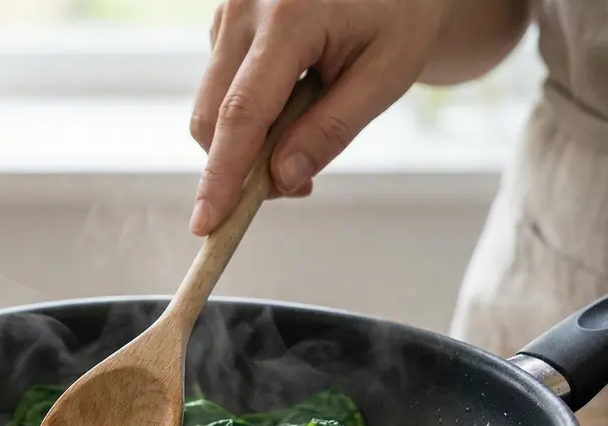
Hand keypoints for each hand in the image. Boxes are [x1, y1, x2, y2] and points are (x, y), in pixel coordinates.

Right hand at [188, 0, 451, 234]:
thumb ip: (332, 129)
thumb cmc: (399, 15)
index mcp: (289, 16)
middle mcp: (245, 9)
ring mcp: (228, 13)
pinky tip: (291, 103)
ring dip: (246, 143)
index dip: (222, 174)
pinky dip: (247, 116)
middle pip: (213, 116)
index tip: (207, 223)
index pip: (243, 112)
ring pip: (211, 107)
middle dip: (239, 167)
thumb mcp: (387, 74)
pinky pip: (220, 89)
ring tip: (304, 134)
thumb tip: (281, 180)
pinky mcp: (224, 24)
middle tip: (297, 185)